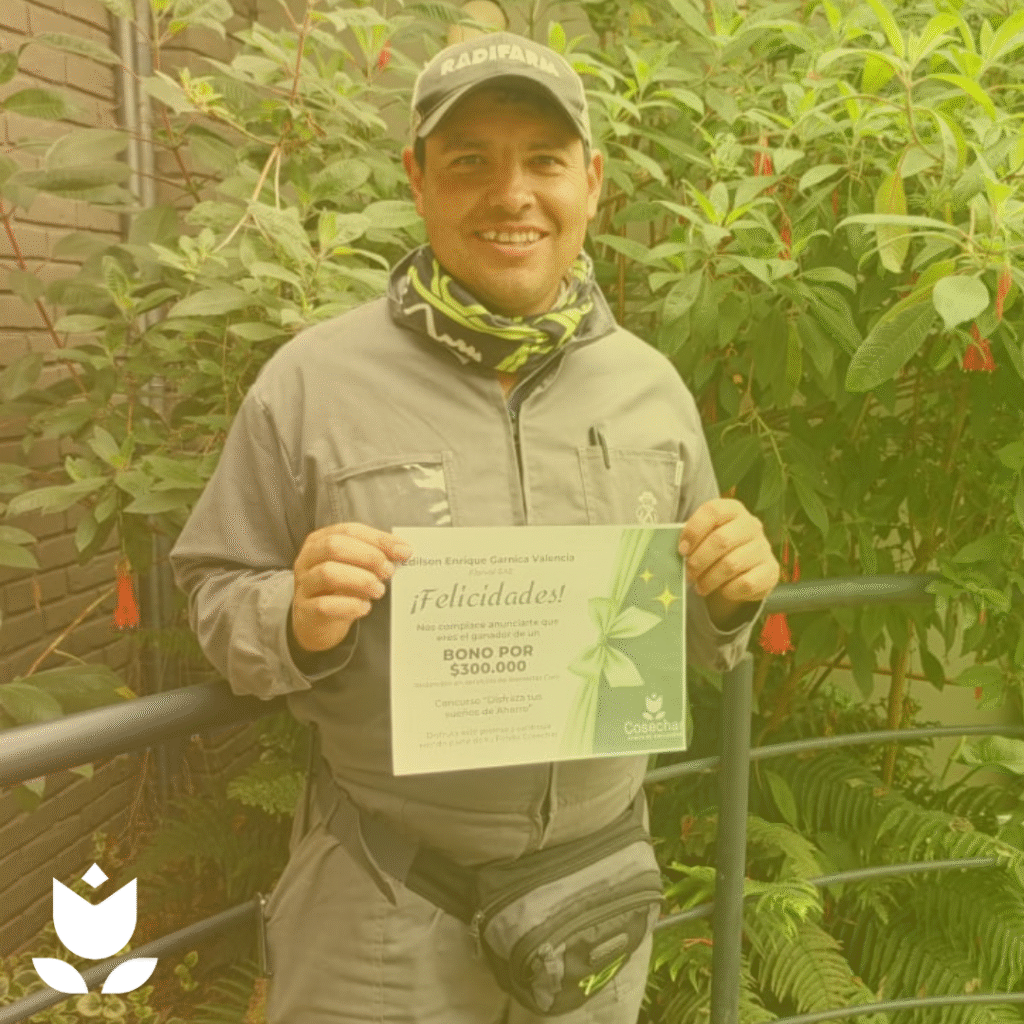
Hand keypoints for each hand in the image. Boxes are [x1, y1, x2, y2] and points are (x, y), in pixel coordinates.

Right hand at [292, 523, 411, 652]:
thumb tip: (403, 550)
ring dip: (361, 580)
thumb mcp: (355, 567)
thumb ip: (375, 555)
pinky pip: (325, 605)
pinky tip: (364, 607)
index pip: (349, 530)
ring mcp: (304, 585)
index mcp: (319, 541)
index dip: (379, 539)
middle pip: (334, 546)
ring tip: (379, 590)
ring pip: (328, 573)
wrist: (316, 623)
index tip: (404, 551)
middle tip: (389, 571)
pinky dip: (349, 605)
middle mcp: (307, 559)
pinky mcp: (305, 610)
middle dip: (368, 556)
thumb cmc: (339, 589)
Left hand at [678, 499, 779, 627]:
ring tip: (699, 586)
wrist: (745, 569)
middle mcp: (752, 525)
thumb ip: (690, 539)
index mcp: (733, 509)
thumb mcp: (704, 538)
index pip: (713, 511)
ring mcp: (764, 548)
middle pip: (721, 540)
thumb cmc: (715, 550)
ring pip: (732, 564)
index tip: (681, 550)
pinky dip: (729, 590)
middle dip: (699, 560)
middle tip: (688, 573)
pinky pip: (746, 583)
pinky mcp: (771, 571)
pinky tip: (721, 590)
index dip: (693, 530)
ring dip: (710, 579)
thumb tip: (668, 550)